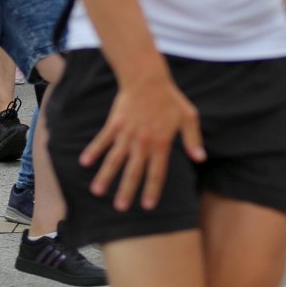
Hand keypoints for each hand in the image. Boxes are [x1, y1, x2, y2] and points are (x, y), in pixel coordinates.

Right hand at [80, 63, 206, 211]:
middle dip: (126, 190)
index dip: (152, 190)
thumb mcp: (188, 117)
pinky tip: (84, 162)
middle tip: (120, 208)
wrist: (148, 78)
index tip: (147, 206)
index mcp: (161, 143)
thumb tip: (201, 158)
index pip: (157, 172)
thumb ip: (193, 139)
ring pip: (115, 159)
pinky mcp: (115, 124)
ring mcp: (127, 134)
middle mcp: (143, 142)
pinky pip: (102, 140)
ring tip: (97, 191)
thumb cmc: (170, 98)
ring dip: (106, 176)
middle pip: (133, 171)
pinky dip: (93, 151)